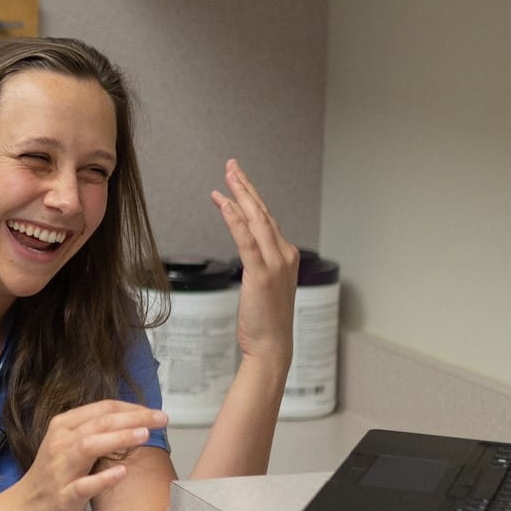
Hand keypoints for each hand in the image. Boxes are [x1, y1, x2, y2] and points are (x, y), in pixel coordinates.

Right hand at [13, 399, 170, 510]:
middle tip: (161, 418)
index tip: (155, 412)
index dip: (131, 408)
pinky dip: (103, 479)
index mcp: (64, 426)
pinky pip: (83, 485)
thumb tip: (132, 421)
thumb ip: (95, 432)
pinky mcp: (63, 495)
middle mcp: (60, 442)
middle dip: (133, 418)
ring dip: (119, 438)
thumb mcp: (69, 445)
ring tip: (145, 435)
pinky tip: (122, 473)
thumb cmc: (54, 476)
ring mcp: (60, 468)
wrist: (25, 508)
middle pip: (99, 423)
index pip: (102, 409)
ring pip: (89, 446)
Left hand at [212, 159, 297, 370]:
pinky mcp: (261, 274)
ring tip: (226, 177)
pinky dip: (235, 220)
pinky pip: (246, 241)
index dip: (251, 196)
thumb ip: (259, 263)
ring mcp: (275, 263)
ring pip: (256, 220)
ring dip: (240, 195)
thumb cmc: (265, 319)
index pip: (266, 218)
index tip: (237, 179)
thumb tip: (247, 248)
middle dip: (246, 186)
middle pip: (263, 212)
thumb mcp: (264, 284)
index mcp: (286, 255)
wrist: (273, 345)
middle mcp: (284, 254)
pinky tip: (224, 203)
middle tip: (231, 165)